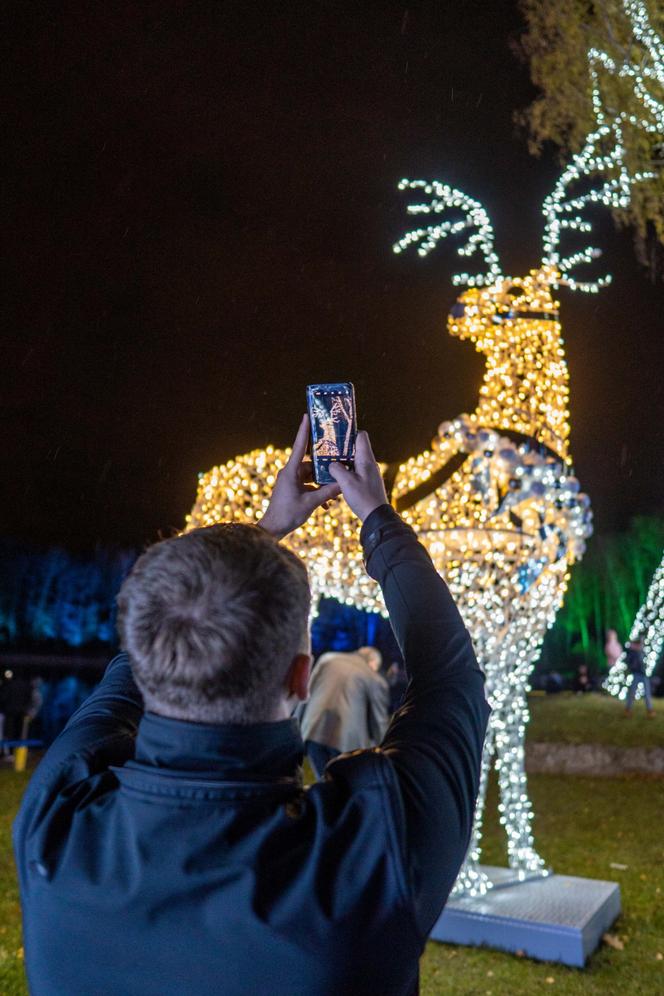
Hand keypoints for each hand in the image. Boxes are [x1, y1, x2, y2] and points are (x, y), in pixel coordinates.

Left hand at [258, 415, 340, 539]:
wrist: (273, 528)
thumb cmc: (287, 514)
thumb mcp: (310, 503)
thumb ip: (327, 493)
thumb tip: (342, 485)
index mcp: (290, 471)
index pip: (300, 446)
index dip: (304, 430)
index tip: (307, 416)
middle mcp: (290, 473)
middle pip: (311, 464)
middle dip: (325, 468)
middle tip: (338, 465)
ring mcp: (291, 481)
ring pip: (311, 476)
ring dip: (322, 484)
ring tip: (335, 491)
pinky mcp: (292, 489)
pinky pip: (308, 486)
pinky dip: (317, 492)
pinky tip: (326, 504)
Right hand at [328, 430, 388, 521]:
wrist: (377, 517)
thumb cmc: (363, 498)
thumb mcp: (346, 482)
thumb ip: (336, 469)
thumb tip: (331, 464)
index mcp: (366, 459)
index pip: (361, 436)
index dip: (349, 433)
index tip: (336, 435)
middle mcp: (369, 463)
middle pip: (355, 448)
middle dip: (342, 448)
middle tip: (328, 451)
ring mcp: (369, 473)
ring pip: (354, 460)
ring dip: (343, 461)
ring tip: (329, 465)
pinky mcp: (367, 481)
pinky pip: (355, 471)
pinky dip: (346, 471)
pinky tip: (337, 478)